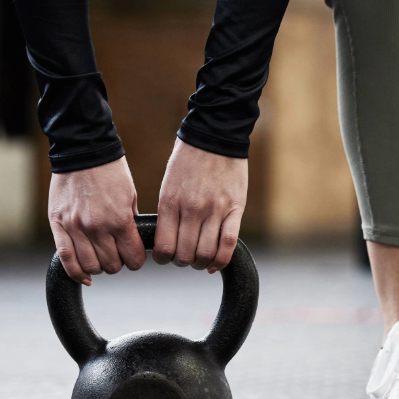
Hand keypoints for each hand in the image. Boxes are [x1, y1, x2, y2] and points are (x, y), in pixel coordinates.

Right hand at [48, 157, 145, 284]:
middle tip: (117, 254)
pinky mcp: (58, 225)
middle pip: (111, 265)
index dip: (136, 261)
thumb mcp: (130, 195)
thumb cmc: (109, 170)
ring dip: (99, 267)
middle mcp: (97, 227)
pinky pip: (66, 259)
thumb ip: (130, 222)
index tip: (135, 257)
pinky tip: (84, 276)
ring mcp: (75, 227)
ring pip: (90, 266)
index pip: (133, 258)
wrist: (82, 150)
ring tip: (100, 257)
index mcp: (119, 220)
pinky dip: (76, 273)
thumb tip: (133, 243)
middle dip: (118, 263)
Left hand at [154, 139, 246, 272]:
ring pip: (206, 253)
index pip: (164, 247)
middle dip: (182, 262)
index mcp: (170, 202)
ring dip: (201, 263)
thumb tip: (166, 240)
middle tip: (183, 258)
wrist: (215, 135)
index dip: (162, 259)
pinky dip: (221, 260)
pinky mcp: (235, 208)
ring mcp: (215, 209)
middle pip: (185, 255)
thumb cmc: (188, 160)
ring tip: (199, 260)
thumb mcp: (168, 184)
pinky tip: (215, 263)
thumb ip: (168, 212)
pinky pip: (229, 243)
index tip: (164, 257)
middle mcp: (191, 209)